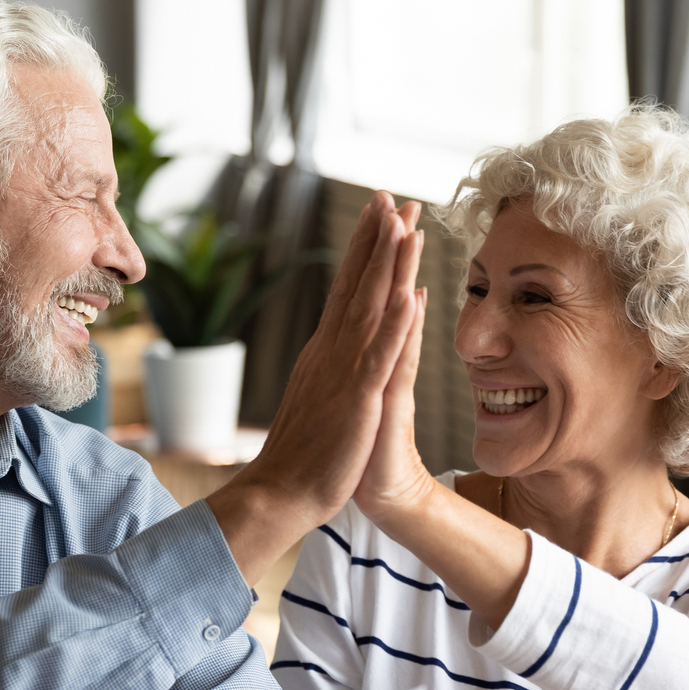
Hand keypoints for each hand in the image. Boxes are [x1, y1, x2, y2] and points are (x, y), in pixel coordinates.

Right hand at [207, 193, 424, 584]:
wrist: (280, 493)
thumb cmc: (302, 455)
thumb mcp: (319, 399)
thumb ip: (329, 369)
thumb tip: (334, 347)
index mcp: (325, 351)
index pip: (347, 289)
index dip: (365, 249)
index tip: (379, 213)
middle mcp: (331, 351)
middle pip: (358, 285)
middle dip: (377, 239)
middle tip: (393, 196)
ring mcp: (343, 372)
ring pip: (370, 308)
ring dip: (388, 265)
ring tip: (406, 226)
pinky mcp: (357, 399)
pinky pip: (380, 356)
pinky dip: (394, 324)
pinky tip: (408, 295)